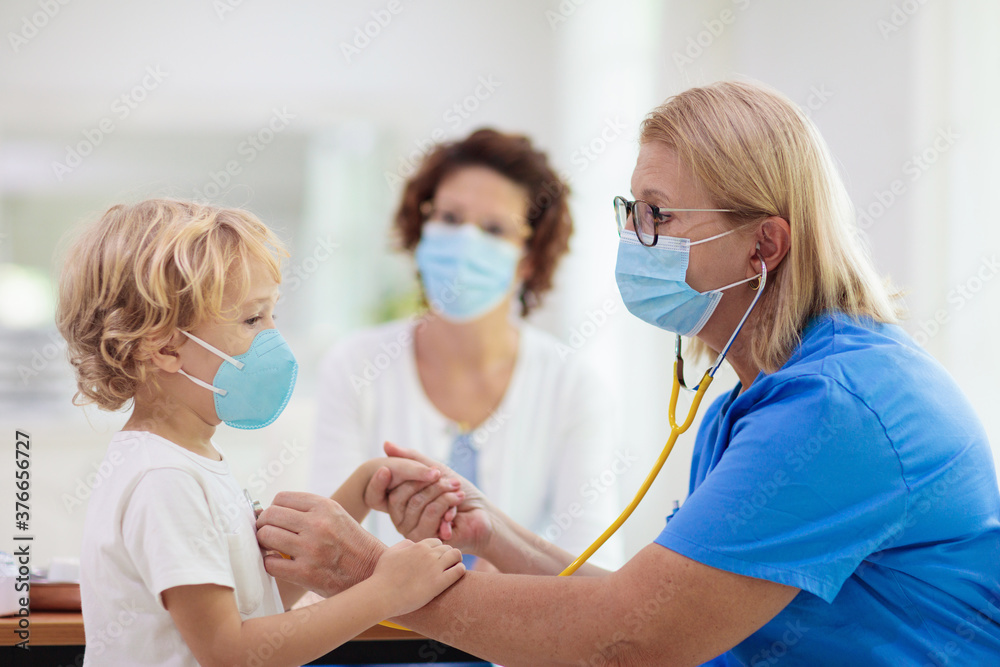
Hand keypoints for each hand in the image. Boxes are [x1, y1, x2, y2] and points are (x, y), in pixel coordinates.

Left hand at [255, 492, 384, 596]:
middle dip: (264, 525)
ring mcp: (311, 548)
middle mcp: (317, 524)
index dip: (274, 508)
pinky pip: (270, 563)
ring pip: (266, 536)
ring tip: (273, 548)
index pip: (281, 498)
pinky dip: (271, 564)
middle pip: (270, 515)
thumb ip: (308, 511)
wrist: (373, 573)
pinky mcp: (305, 573)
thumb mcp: (337, 516)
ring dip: (265, 543)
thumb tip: (270, 513)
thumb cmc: (352, 545)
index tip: (276, 519)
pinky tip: (280, 564)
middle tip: (269, 534)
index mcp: (325, 506)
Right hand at [367, 442, 495, 555]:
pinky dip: (448, 506)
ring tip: (459, 494)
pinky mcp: (426, 539)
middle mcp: (402, 520)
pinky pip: (431, 515)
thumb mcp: (435, 470)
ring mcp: (413, 531)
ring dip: (444, 494)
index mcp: (401, 504)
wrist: (482, 515)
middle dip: (435, 485)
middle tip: (454, 482)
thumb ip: (411, 459)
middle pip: (406, 495)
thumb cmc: (458, 492)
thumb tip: (385, 443)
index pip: (395, 488)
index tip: (438, 473)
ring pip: (419, 504)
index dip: (415, 476)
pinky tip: (457, 511)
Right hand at [371, 538, 464, 616]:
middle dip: (448, 554)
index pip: (437, 542)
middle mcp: (429, 554)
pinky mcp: (439, 583)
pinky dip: (460, 569)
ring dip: (457, 559)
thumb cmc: (383, 575)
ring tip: (456, 566)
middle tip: (448, 563)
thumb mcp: (390, 553)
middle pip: (447, 548)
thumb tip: (413, 543)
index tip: (438, 556)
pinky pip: (458, 571)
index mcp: (418, 546)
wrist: (382, 595)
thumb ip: (403, 545)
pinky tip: (458, 572)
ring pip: (456, 555)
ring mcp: (435, 568)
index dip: (438, 549)